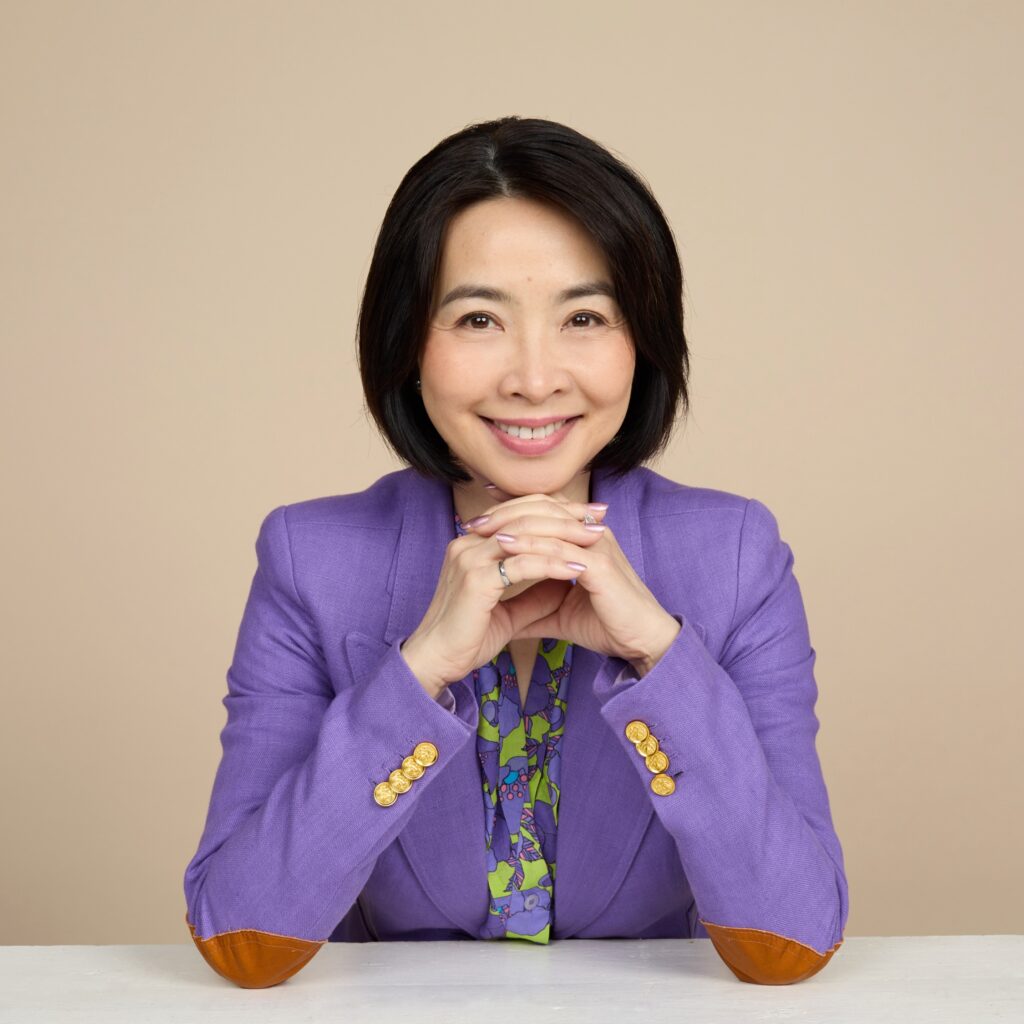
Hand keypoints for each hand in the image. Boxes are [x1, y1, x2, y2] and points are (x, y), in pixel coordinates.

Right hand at [399, 487, 611, 696]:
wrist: (438, 661)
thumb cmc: (467, 638)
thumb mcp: (508, 611)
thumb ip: (533, 594)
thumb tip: (565, 584)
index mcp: (473, 543)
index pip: (519, 513)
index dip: (555, 510)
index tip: (588, 515)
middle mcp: (468, 542)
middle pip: (524, 515)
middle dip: (566, 515)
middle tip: (599, 517)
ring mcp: (470, 558)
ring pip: (526, 534)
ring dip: (565, 535)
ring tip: (595, 539)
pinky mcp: (476, 579)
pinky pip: (522, 564)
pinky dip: (553, 564)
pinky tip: (577, 567)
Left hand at [465, 490, 681, 674]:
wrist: (642, 643)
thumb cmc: (608, 625)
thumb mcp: (561, 614)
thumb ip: (535, 606)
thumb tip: (506, 616)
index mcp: (584, 539)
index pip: (544, 512)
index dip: (511, 511)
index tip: (478, 518)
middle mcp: (592, 534)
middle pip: (542, 509)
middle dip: (505, 513)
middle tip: (472, 520)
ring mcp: (597, 546)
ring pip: (547, 525)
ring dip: (510, 525)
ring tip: (480, 529)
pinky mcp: (600, 565)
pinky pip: (558, 549)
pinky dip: (529, 545)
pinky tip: (504, 546)